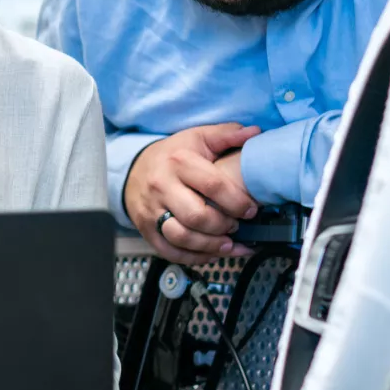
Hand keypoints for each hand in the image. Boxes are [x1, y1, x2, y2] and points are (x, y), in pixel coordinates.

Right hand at [125, 123, 261, 265]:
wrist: (134, 169)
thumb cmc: (172, 155)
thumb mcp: (197, 138)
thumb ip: (226, 135)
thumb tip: (255, 132)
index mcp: (179, 162)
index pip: (213, 186)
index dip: (237, 201)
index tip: (251, 209)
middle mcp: (162, 187)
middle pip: (197, 216)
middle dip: (223, 226)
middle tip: (236, 225)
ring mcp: (152, 210)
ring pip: (182, 237)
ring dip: (211, 245)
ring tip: (228, 243)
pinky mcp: (146, 229)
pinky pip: (170, 251)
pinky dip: (194, 257)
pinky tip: (211, 253)